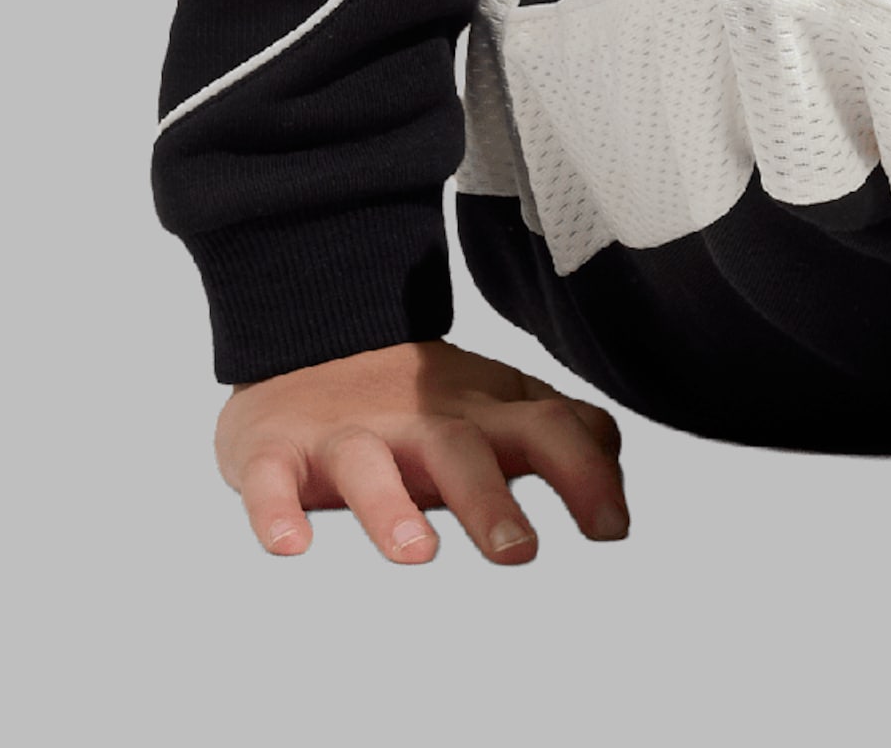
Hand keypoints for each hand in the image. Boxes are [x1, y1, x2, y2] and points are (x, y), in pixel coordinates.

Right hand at [216, 338, 628, 564]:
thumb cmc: (422, 398)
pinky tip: (291, 547)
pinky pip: (271, 481)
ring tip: (416, 554)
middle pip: (459, 450)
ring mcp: (346, 434)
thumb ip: (565, 435)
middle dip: (489, 499)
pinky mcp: (276, 450)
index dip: (584, 473)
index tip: (612, 531)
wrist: (310, 336)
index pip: (545, 428)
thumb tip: (620, 485)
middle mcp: (417, 419)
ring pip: (367, 466)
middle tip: (520, 554)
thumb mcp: (500, 405)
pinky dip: (276, 512)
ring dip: (391, 509)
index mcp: (479, 410)